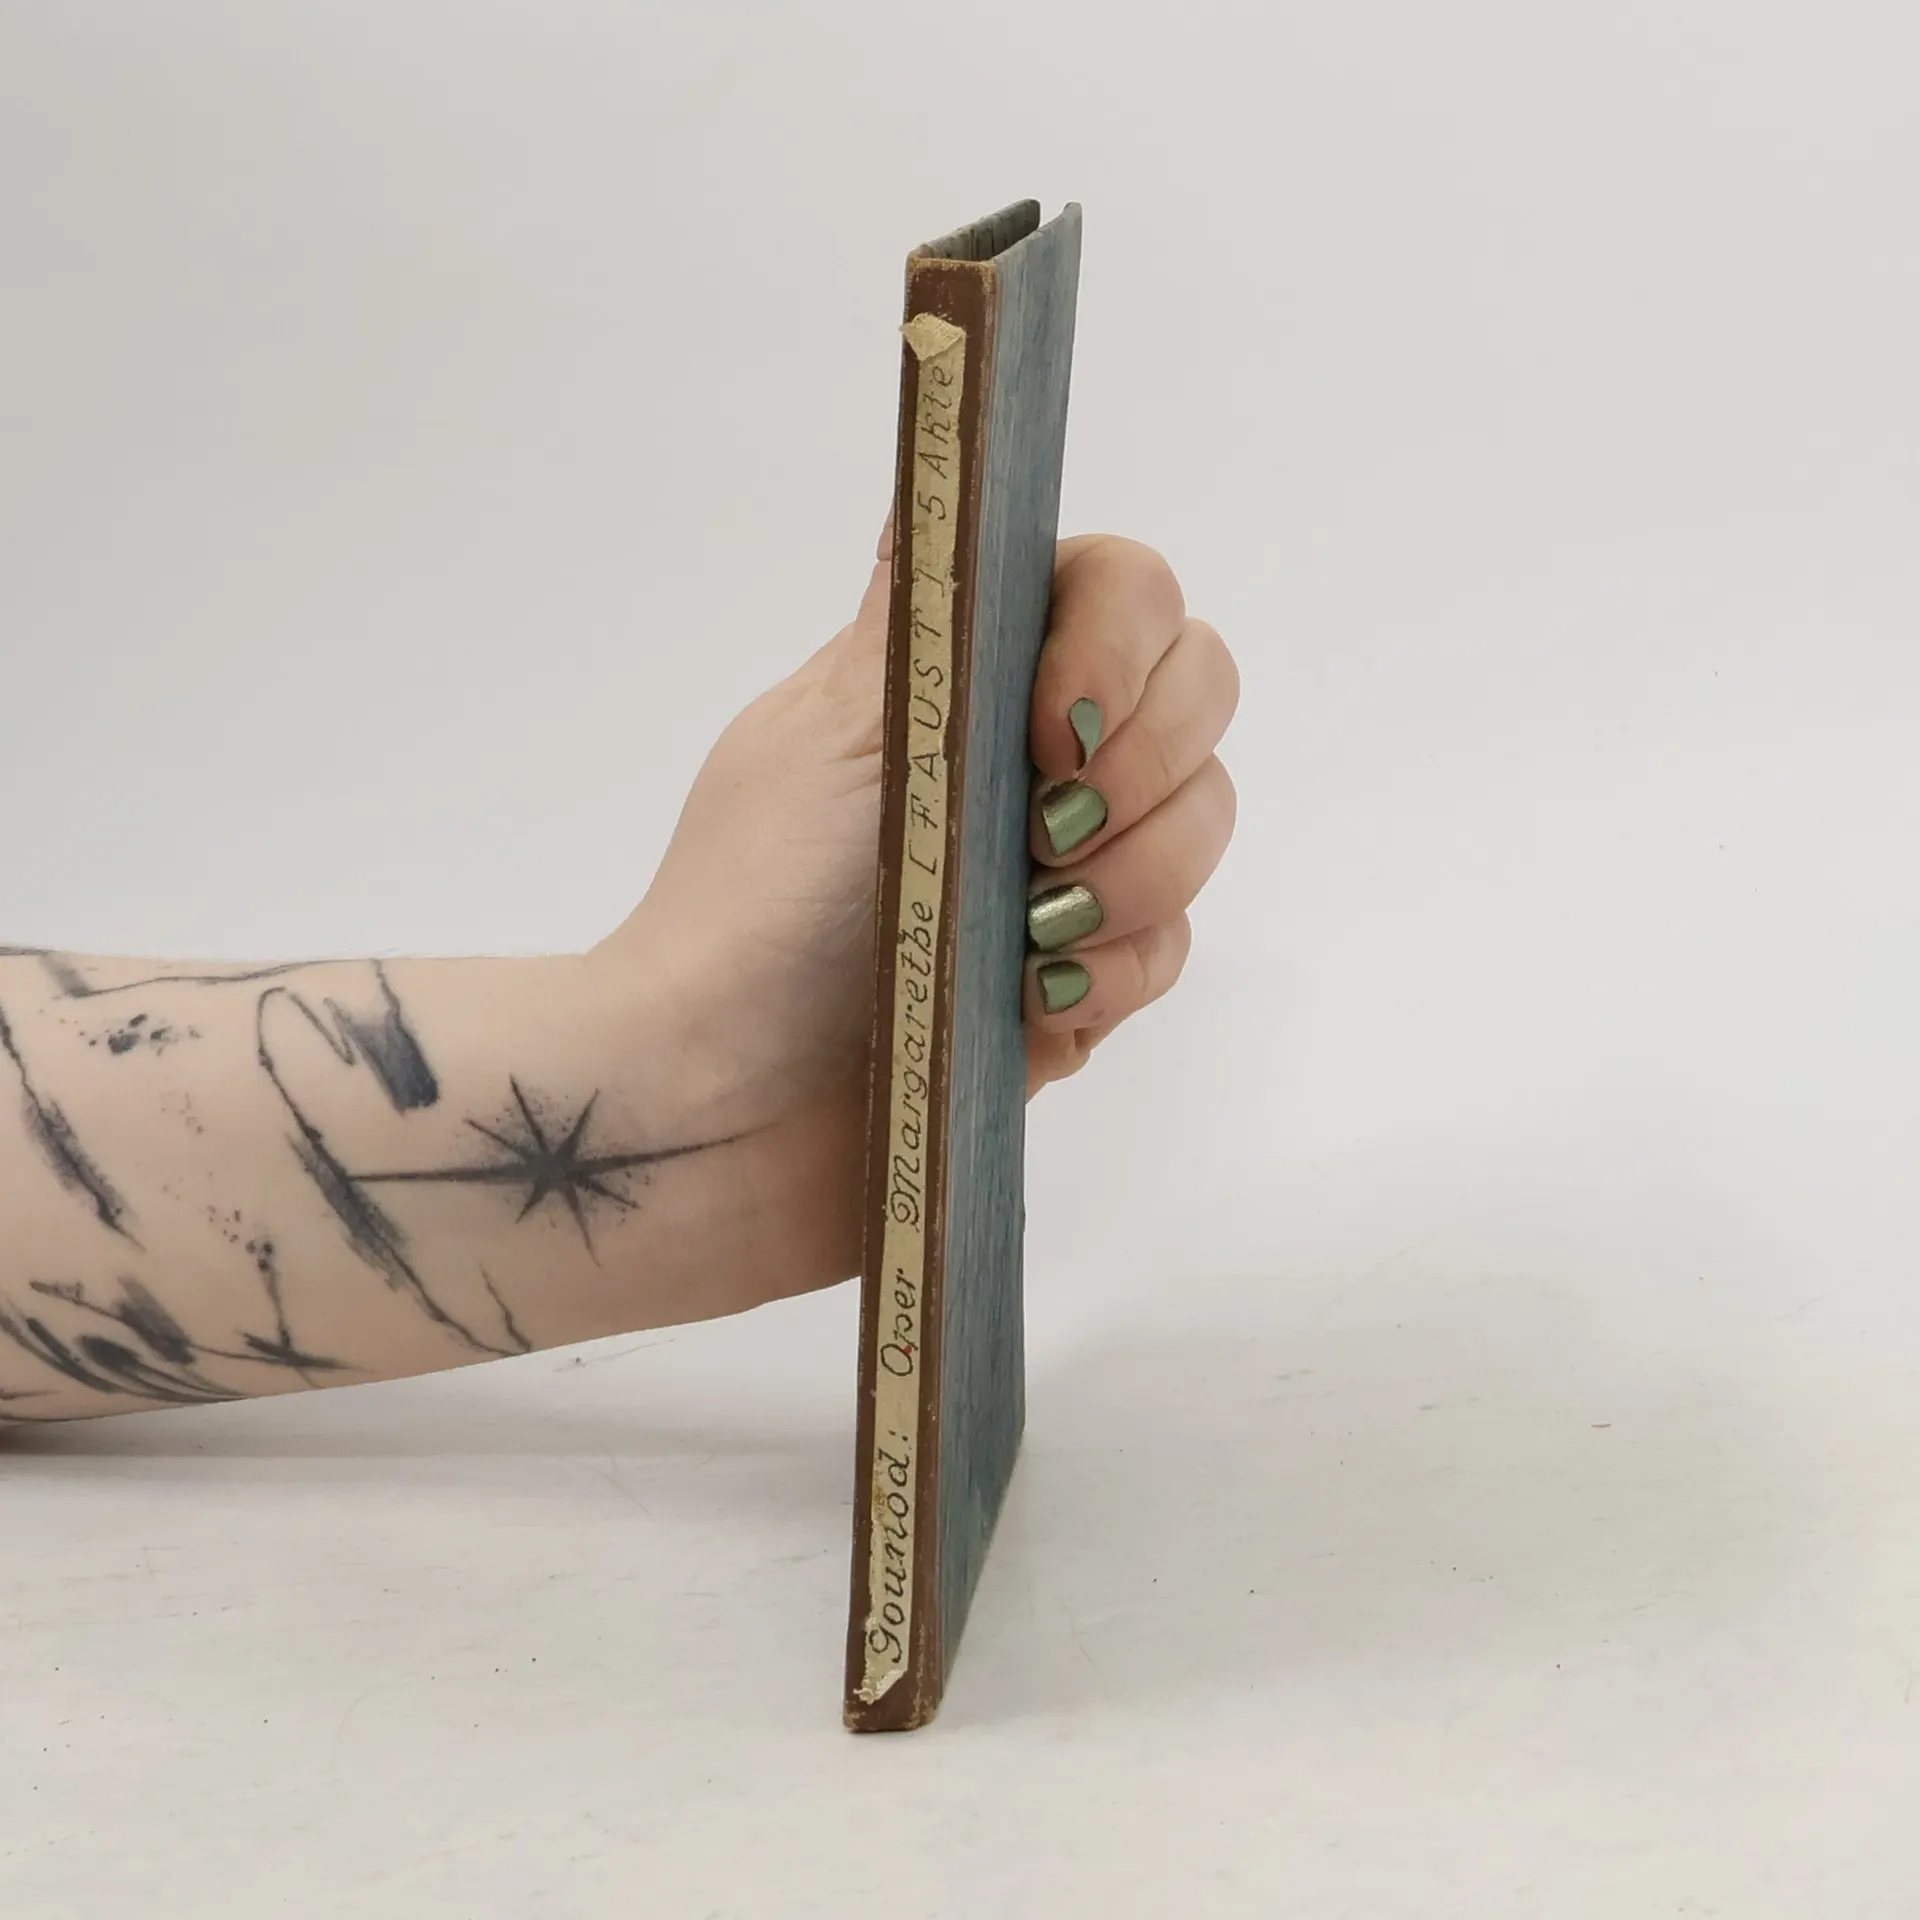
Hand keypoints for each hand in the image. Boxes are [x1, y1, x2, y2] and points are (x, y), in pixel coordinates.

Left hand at [598, 524, 1238, 1296]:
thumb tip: (944, 485)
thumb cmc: (750, 912)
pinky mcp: (1083, 985)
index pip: (1118, 590)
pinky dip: (1115, 973)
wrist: (722, 1114)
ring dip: (1135, 876)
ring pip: (1202, 824)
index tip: (1052, 724)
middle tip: (1048, 835)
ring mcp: (1067, 875)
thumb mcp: (824, 740)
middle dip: (1143, 763)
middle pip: (1197, 692)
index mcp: (963, 681)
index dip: (1120, 641)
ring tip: (1033, 934)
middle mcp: (1030, 761)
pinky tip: (1036, 1002)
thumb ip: (918, 623)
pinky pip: (1170, 951)